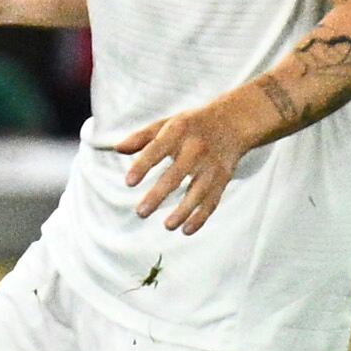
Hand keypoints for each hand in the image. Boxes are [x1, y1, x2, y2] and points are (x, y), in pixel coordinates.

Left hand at [113, 93, 255, 231]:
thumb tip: (117, 148)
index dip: (143, 166)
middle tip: (141, 212)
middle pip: (176, 174)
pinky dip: (201, 217)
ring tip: (167, 226)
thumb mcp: (166, 123)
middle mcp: (196, 148)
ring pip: (198, 192)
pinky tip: (186, 230)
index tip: (128, 182)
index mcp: (178, 132)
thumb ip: (141, 137)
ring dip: (183, 211)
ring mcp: (212, 165)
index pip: (157, 149)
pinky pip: (213, 200)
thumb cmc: (191, 125)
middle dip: (159, 195)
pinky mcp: (224, 178)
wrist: (233, 121)